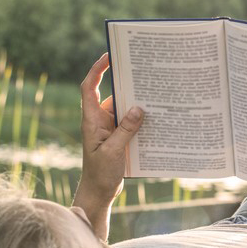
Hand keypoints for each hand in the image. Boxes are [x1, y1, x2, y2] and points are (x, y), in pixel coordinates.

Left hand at [79, 53, 142, 200]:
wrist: (99, 192)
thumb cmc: (100, 173)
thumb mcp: (114, 151)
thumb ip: (126, 130)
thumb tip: (139, 108)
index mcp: (91, 119)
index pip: (89, 87)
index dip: (97, 69)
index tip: (109, 56)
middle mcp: (99, 120)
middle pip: (112, 94)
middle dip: (126, 83)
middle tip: (144, 72)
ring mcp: (109, 128)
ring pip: (124, 109)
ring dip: (138, 104)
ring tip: (156, 95)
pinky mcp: (119, 137)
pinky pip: (131, 123)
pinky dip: (142, 120)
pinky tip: (157, 118)